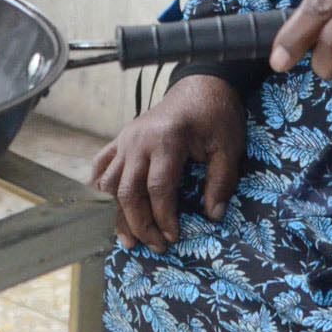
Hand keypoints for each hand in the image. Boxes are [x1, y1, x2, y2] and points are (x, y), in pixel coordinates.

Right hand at [88, 75, 245, 251]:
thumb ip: (222, 181)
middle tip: (156, 246)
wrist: (201, 85)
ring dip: (119, 212)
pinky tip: (111, 205)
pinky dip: (102, 186)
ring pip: (110, 183)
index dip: (164, 219)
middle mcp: (140, 140)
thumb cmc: (217, 115)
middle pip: (128, 191)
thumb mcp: (229, 147)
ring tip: (132, 236)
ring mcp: (127, 138)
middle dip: (140, 225)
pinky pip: (102, 165)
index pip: (158, 189)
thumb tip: (213, 216)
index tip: (173, 238)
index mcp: (167, 140)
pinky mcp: (122, 138)